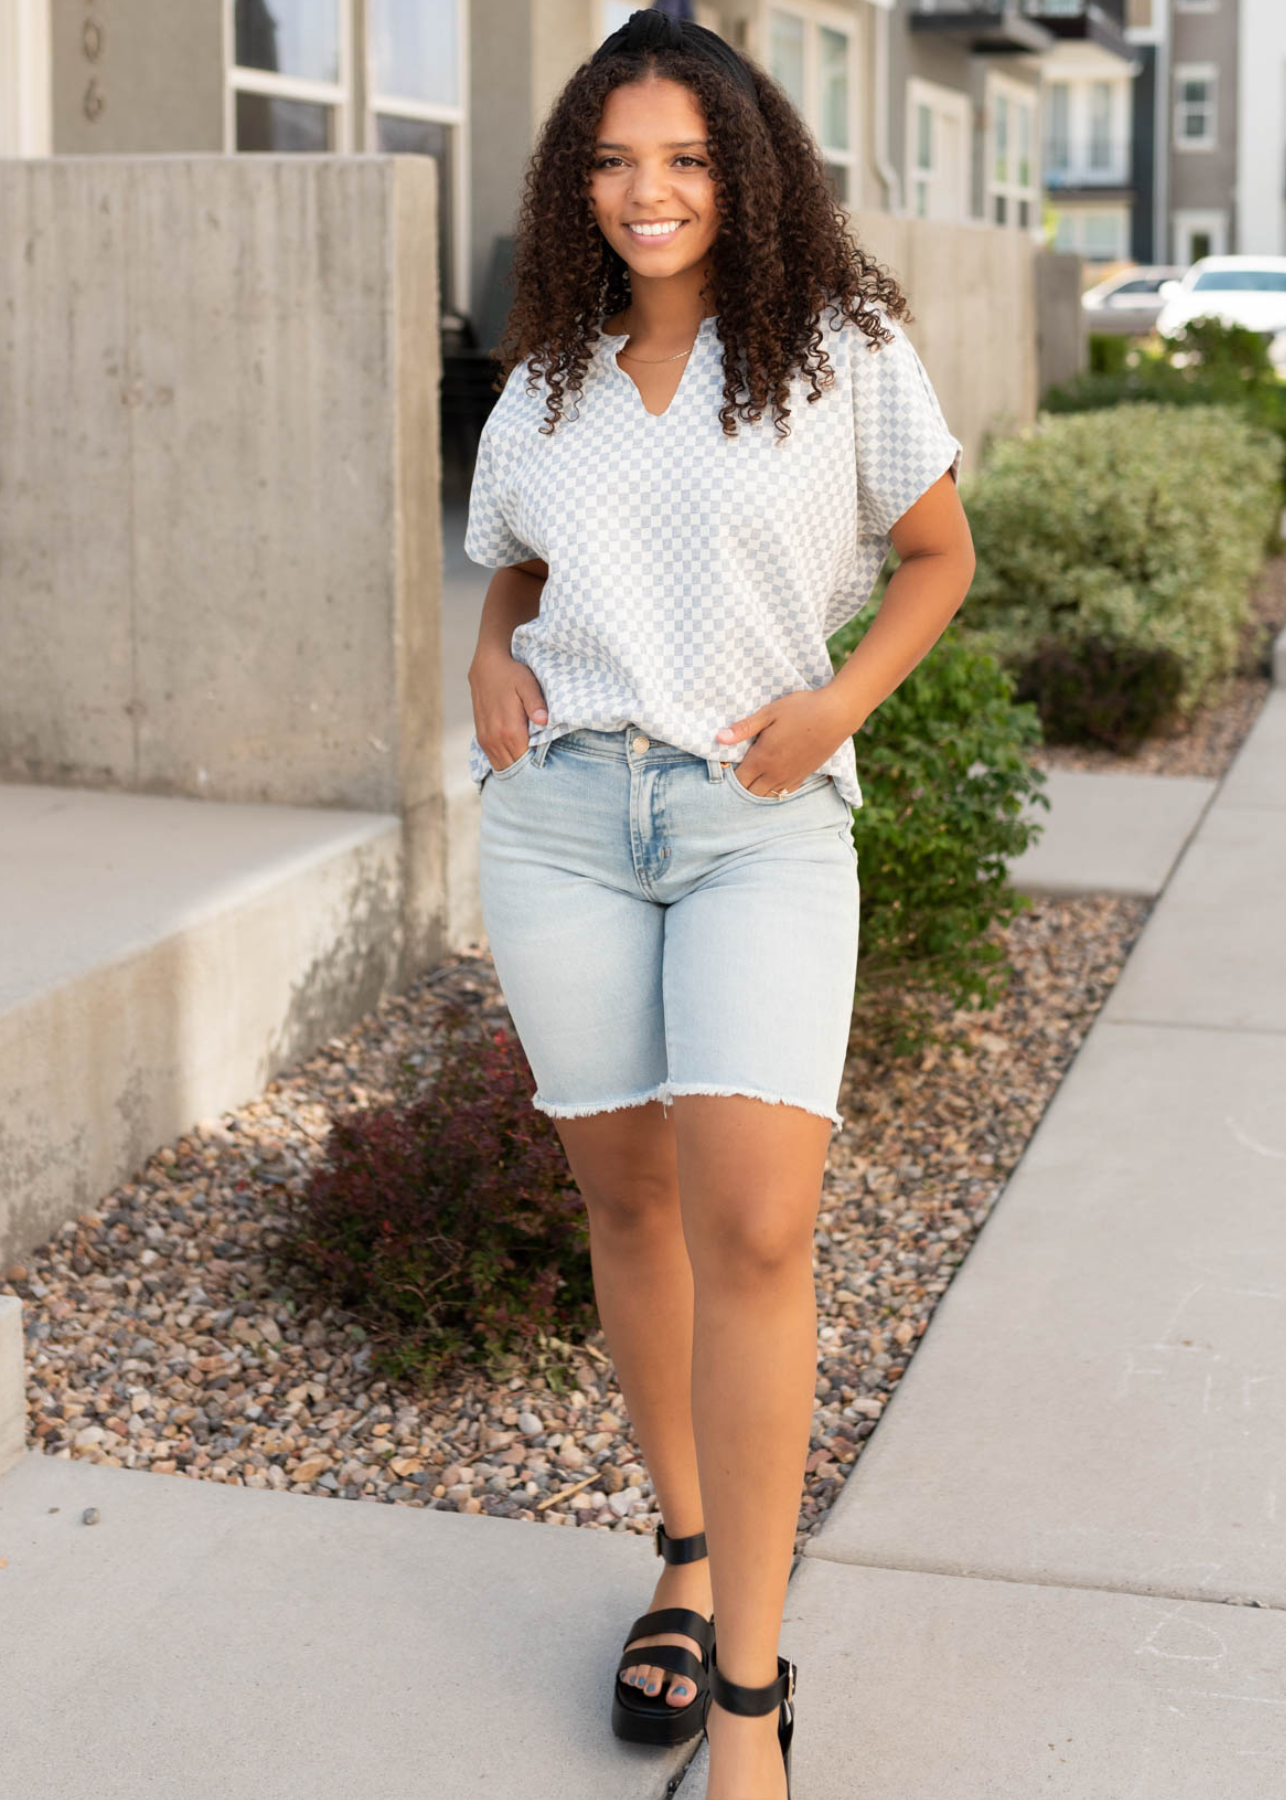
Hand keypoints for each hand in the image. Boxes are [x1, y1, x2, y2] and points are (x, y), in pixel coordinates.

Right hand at [468, 647, 547, 769]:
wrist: (486, 666)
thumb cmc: (511, 674)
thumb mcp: (527, 683)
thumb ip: (536, 703)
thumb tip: (544, 721)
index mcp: (509, 730)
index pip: (526, 761)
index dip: (537, 767)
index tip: (551, 770)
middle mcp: (495, 739)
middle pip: (514, 767)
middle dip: (528, 773)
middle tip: (545, 775)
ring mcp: (486, 739)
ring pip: (502, 766)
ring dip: (516, 770)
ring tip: (532, 772)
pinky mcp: (482, 737)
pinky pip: (494, 759)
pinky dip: (506, 763)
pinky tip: (518, 762)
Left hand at [715, 686, 851, 794]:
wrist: (836, 714)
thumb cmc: (801, 709)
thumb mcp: (769, 713)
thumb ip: (744, 728)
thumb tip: (719, 738)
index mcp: (762, 758)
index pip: (738, 780)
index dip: (728, 777)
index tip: (726, 767)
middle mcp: (775, 773)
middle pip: (749, 793)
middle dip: (740, 787)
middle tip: (737, 773)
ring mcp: (790, 777)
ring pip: (766, 796)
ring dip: (756, 790)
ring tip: (752, 778)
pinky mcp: (803, 776)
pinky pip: (783, 793)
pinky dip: (773, 790)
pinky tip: (770, 780)